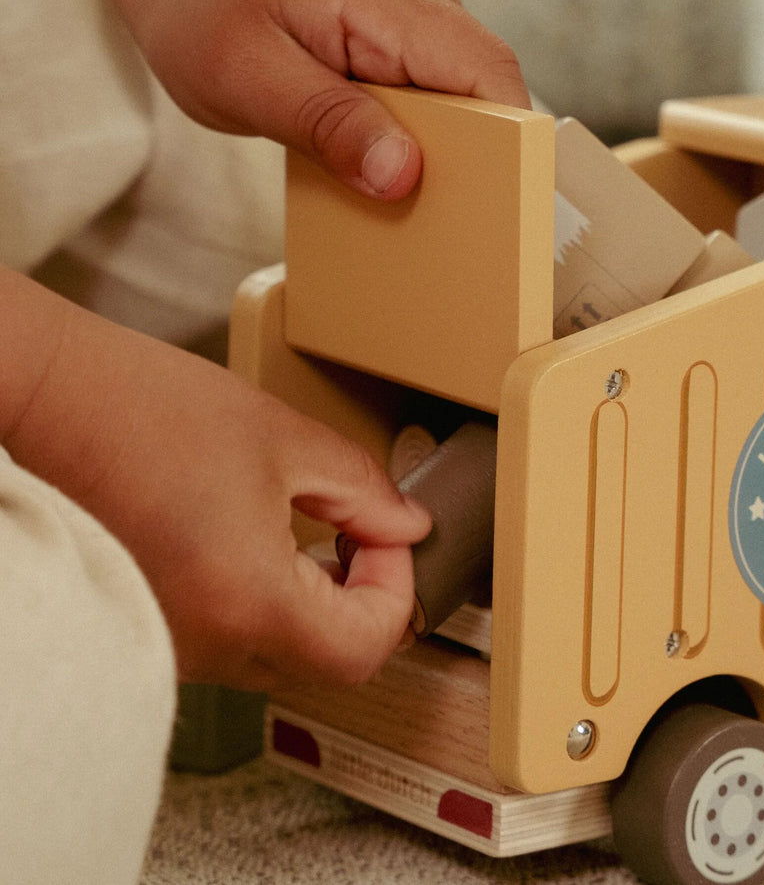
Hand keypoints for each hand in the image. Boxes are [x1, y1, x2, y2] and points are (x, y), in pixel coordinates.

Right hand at [2, 269, 430, 690]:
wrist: (51, 403)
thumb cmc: (146, 412)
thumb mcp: (285, 439)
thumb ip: (364, 491)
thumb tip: (407, 525)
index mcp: (249, 601)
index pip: (365, 644)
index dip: (397, 588)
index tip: (388, 538)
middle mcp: (207, 645)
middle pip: (330, 664)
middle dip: (365, 602)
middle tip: (364, 538)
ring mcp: (174, 648)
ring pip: (285, 657)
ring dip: (320, 607)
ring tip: (315, 534)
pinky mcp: (153, 633)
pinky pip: (238, 644)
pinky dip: (271, 608)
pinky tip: (266, 548)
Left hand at [52, 0, 530, 198]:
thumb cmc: (204, 11)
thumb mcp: (249, 77)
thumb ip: (327, 124)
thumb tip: (402, 175)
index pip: (488, 72)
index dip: (511, 145)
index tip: (501, 210)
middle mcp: (421, 0)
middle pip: (490, 93)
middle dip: (482, 164)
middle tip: (449, 228)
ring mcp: (417, 19)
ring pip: (468, 103)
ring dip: (449, 159)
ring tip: (410, 205)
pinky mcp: (404, 43)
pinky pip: (437, 101)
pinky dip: (423, 144)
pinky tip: (388, 172)